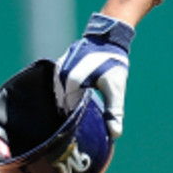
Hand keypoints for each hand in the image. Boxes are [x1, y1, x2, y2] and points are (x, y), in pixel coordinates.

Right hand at [54, 13, 134, 138]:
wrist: (108, 39)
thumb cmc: (113, 62)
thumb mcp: (116, 87)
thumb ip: (114, 110)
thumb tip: (116, 133)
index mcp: (71, 82)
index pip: (68, 111)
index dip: (75, 123)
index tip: (81, 132)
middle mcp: (60, 76)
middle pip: (61, 105)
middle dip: (70, 116)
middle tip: (80, 128)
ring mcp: (56, 71)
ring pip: (58, 97)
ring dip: (67, 106)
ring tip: (77, 116)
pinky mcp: (57, 68)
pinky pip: (57, 88)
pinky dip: (65, 96)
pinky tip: (74, 102)